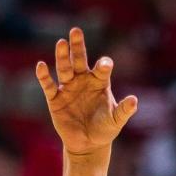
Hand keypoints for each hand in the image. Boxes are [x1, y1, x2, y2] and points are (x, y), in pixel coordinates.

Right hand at [36, 27, 137, 155]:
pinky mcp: (55, 99)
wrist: (88, 144)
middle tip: (76, 31)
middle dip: (78, 46)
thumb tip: (134, 101)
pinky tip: (41, 66)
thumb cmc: (104, 129)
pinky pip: (49, 85)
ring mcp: (68, 88)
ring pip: (64, 68)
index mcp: (99, 82)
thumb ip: (124, 111)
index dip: (104, 66)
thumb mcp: (116, 121)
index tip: (105, 66)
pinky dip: (44, 76)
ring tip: (61, 43)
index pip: (102, 69)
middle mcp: (83, 80)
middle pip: (80, 60)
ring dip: (62, 56)